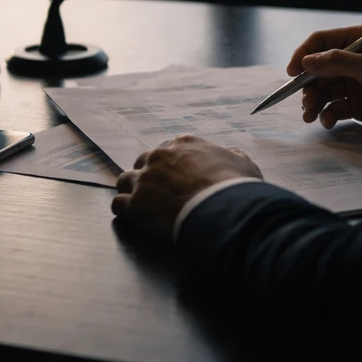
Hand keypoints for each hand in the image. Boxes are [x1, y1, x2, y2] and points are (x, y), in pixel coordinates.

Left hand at [111, 135, 261, 240]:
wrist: (221, 209)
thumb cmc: (234, 186)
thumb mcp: (243, 163)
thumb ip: (232, 156)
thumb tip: (231, 155)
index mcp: (183, 144)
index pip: (167, 149)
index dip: (169, 164)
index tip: (173, 175)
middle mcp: (159, 156)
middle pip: (142, 162)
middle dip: (147, 175)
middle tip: (156, 191)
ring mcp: (145, 180)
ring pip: (125, 181)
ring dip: (131, 191)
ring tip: (139, 204)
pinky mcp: (135, 204)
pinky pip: (118, 204)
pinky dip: (124, 210)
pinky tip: (131, 217)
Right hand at [288, 26, 361, 138]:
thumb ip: (339, 63)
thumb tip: (307, 62)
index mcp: (358, 40)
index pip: (321, 42)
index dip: (303, 55)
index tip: (292, 73)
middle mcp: (353, 60)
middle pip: (318, 70)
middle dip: (308, 86)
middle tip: (306, 102)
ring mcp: (354, 83)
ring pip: (323, 90)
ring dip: (314, 102)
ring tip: (311, 115)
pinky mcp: (357, 105)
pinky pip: (334, 107)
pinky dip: (327, 114)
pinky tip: (328, 121)